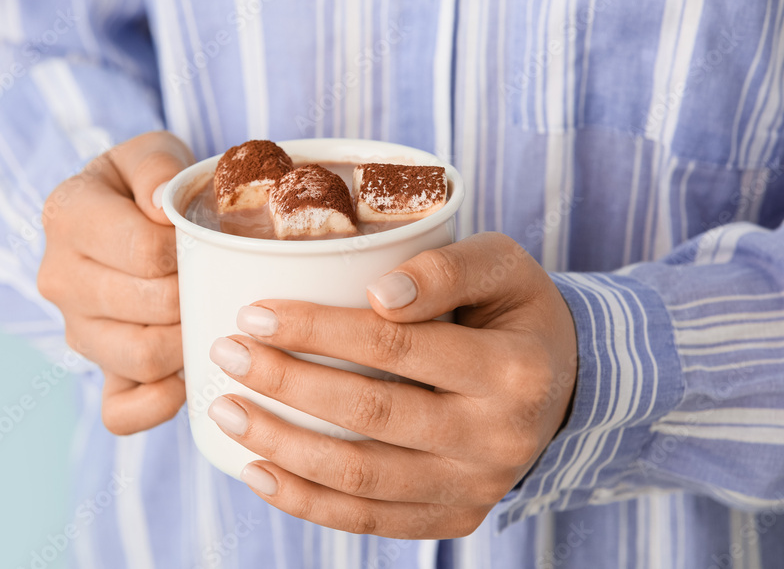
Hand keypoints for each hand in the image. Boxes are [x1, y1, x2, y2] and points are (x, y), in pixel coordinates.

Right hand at [38, 131, 193, 433]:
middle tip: (224, 279)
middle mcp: (59, 276)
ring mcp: (75, 328)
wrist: (123, 211)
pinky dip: (159, 406)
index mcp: (68, 216)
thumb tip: (163, 206)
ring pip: (139, 358)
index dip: (191, 252)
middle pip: (148, 306)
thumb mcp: (151, 151)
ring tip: (211, 315)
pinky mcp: (96, 367)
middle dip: (197, 295)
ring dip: (188, 342)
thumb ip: (157, 167)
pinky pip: (120, 412)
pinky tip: (189, 379)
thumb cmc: (146, 182)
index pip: (145, 252)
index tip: (210, 240)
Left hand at [206, 232, 577, 537]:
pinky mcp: (456, 517)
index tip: (254, 313)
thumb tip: (376, 294)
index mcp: (512, 369)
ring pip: (363, 479)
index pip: (396, 346)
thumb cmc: (514, 310)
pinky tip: (257, 473)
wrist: (563, 382)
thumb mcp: (502, 265)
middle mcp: (498, 438)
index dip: (318, 330)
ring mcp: (477, 488)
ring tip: (225, 411)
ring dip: (283, 447)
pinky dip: (308, 503)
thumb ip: (444, 268)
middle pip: (372, 414)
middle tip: (227, 354)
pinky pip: (372, 521)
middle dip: (286, 385)